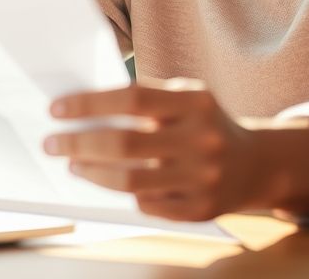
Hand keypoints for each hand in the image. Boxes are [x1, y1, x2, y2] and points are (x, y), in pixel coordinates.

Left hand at [43, 79, 258, 221]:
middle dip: (78, 143)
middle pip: (125, 143)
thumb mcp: (186, 98)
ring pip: (130, 180)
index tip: (56, 109)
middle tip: (51, 143)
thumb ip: (145, 100)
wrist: (256, 164)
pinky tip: (107, 181)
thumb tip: (81, 108)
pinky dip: (123, 193)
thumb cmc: (204, 124)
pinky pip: (148, 205)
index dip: (89, 104)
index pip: (132, 99)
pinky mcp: (201, 208)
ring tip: (73, 164)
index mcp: (196, 102)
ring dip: (92, 172)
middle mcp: (202, 139)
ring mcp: (204, 177)